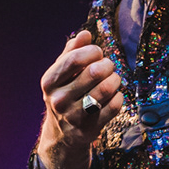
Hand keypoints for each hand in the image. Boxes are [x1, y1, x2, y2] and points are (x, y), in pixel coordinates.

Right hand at [35, 30, 124, 168]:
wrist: (62, 134)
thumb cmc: (65, 94)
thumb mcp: (62, 73)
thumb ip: (71, 52)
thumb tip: (85, 34)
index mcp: (49, 82)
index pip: (74, 59)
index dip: (92, 51)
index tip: (97, 52)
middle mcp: (59, 100)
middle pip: (94, 72)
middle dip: (107, 64)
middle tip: (108, 66)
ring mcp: (74, 116)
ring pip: (106, 89)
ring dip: (115, 79)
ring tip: (113, 79)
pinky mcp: (91, 128)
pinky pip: (115, 105)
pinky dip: (118, 96)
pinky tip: (113, 95)